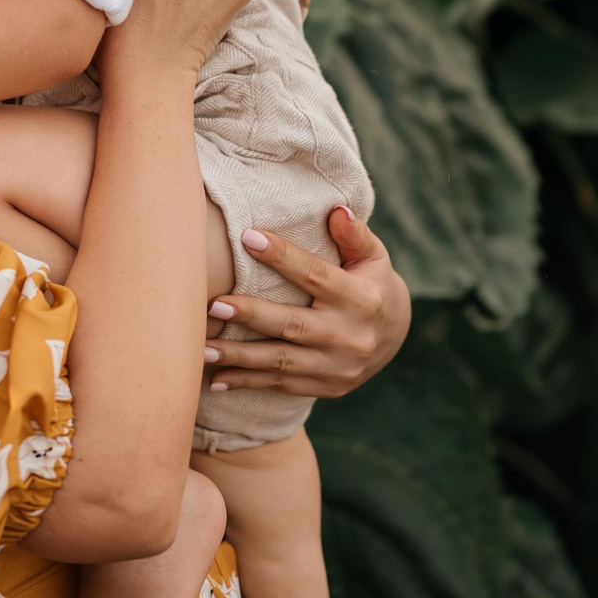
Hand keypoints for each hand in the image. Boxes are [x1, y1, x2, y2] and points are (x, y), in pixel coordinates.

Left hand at [202, 207, 410, 398]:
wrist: (395, 336)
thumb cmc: (372, 283)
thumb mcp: (373, 257)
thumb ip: (355, 235)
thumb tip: (336, 210)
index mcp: (361, 299)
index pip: (316, 276)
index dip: (283, 257)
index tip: (247, 237)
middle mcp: (349, 336)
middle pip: (292, 325)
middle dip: (251, 315)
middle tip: (214, 304)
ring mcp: (337, 367)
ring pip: (280, 361)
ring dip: (239, 357)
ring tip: (201, 349)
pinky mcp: (326, 387)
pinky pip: (280, 385)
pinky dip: (247, 383)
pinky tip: (214, 380)